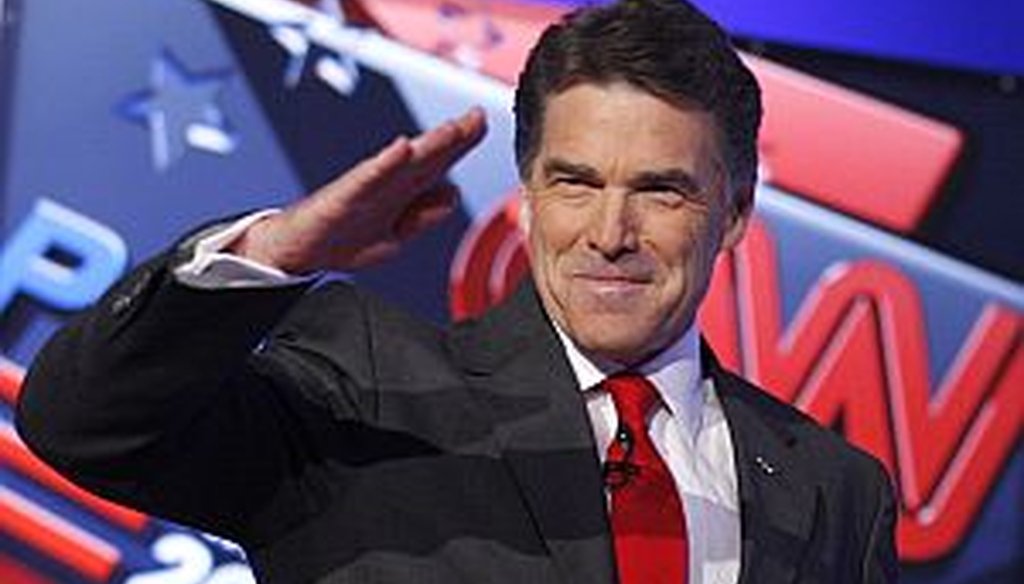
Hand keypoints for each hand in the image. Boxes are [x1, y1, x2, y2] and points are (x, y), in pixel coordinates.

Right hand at [231, 107, 487, 273]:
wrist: (295, 250)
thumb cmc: (341, 238)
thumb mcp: (395, 236)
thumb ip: (423, 216)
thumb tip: (451, 193)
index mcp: (399, 193)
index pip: (436, 165)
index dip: (460, 145)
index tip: (482, 123)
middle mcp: (386, 184)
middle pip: (425, 158)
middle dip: (453, 139)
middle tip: (476, 116)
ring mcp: (365, 189)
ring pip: (402, 164)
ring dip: (427, 146)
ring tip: (451, 130)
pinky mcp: (343, 197)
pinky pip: (367, 179)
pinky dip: (385, 163)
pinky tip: (401, 148)